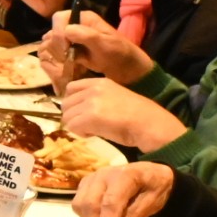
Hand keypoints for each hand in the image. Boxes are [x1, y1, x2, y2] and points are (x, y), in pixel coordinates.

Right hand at [39, 12, 152, 87]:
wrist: (127, 71)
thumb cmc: (120, 55)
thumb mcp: (107, 45)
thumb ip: (88, 36)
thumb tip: (67, 30)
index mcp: (84, 18)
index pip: (59, 18)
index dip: (58, 33)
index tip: (66, 49)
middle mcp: (75, 25)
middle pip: (52, 31)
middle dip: (58, 47)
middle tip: (68, 59)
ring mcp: (72, 39)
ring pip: (51, 43)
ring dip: (57, 55)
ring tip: (70, 64)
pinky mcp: (71, 51)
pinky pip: (56, 54)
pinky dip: (59, 61)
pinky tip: (70, 67)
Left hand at [58, 77, 189, 151]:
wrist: (150, 124)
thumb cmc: (138, 115)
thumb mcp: (115, 97)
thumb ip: (97, 98)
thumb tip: (79, 109)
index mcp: (99, 82)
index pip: (70, 88)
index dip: (73, 103)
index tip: (82, 113)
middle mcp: (93, 89)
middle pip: (65, 103)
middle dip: (73, 116)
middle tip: (88, 125)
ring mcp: (91, 102)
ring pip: (67, 117)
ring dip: (77, 126)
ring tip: (93, 130)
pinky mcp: (90, 116)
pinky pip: (72, 127)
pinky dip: (81, 133)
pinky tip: (94, 134)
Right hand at [73, 161, 174, 216]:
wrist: (148, 172)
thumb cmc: (153, 186)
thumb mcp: (154, 201)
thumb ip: (135, 215)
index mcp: (125, 175)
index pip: (111, 202)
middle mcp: (104, 174)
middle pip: (90, 203)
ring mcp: (92, 178)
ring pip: (80, 204)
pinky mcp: (85, 184)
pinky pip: (78, 203)